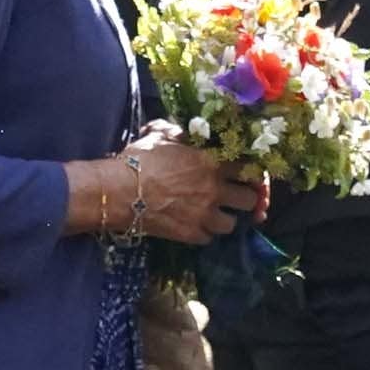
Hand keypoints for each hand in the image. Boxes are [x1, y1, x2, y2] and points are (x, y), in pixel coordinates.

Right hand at [108, 132, 263, 246]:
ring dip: (224, 219)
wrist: (120, 191)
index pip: (249, 168)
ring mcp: (204, 214)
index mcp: (212, 162)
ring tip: (214, 215)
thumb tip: (181, 131)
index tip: (245, 175)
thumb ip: (178, 132)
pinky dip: (203, 233)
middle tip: (234, 198)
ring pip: (231, 224)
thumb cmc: (139, 159)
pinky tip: (194, 225)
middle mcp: (214, 189)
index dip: (250, 172)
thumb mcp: (160, 135)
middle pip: (250, 200)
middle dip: (245, 199)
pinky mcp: (191, 234)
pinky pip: (208, 238)